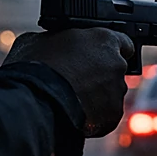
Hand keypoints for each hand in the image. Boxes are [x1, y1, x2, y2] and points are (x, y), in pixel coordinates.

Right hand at [3, 29, 134, 136]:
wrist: (34, 101)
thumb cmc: (34, 66)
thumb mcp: (37, 39)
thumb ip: (55, 40)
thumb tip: (50, 44)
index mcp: (104, 39)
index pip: (122, 42)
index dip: (108, 50)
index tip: (98, 57)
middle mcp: (116, 64)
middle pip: (115, 70)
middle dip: (100, 75)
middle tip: (77, 80)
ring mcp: (117, 92)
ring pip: (110, 94)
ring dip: (97, 96)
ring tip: (71, 100)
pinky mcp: (112, 116)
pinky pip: (105, 116)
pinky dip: (93, 116)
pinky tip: (74, 114)